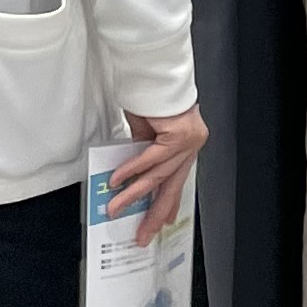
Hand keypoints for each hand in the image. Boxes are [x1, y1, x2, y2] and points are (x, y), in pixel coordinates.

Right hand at [107, 106, 205, 244]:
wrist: (155, 72)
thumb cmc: (151, 97)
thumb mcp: (146, 133)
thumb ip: (144, 153)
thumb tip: (131, 178)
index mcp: (187, 146)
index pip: (178, 181)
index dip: (168, 204)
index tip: (161, 223)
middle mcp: (192, 145)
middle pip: (172, 186)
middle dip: (154, 213)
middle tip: (142, 234)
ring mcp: (189, 141)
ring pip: (158, 176)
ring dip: (133, 195)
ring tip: (115, 208)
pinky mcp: (180, 135)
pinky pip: (152, 159)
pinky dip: (132, 170)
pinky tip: (117, 182)